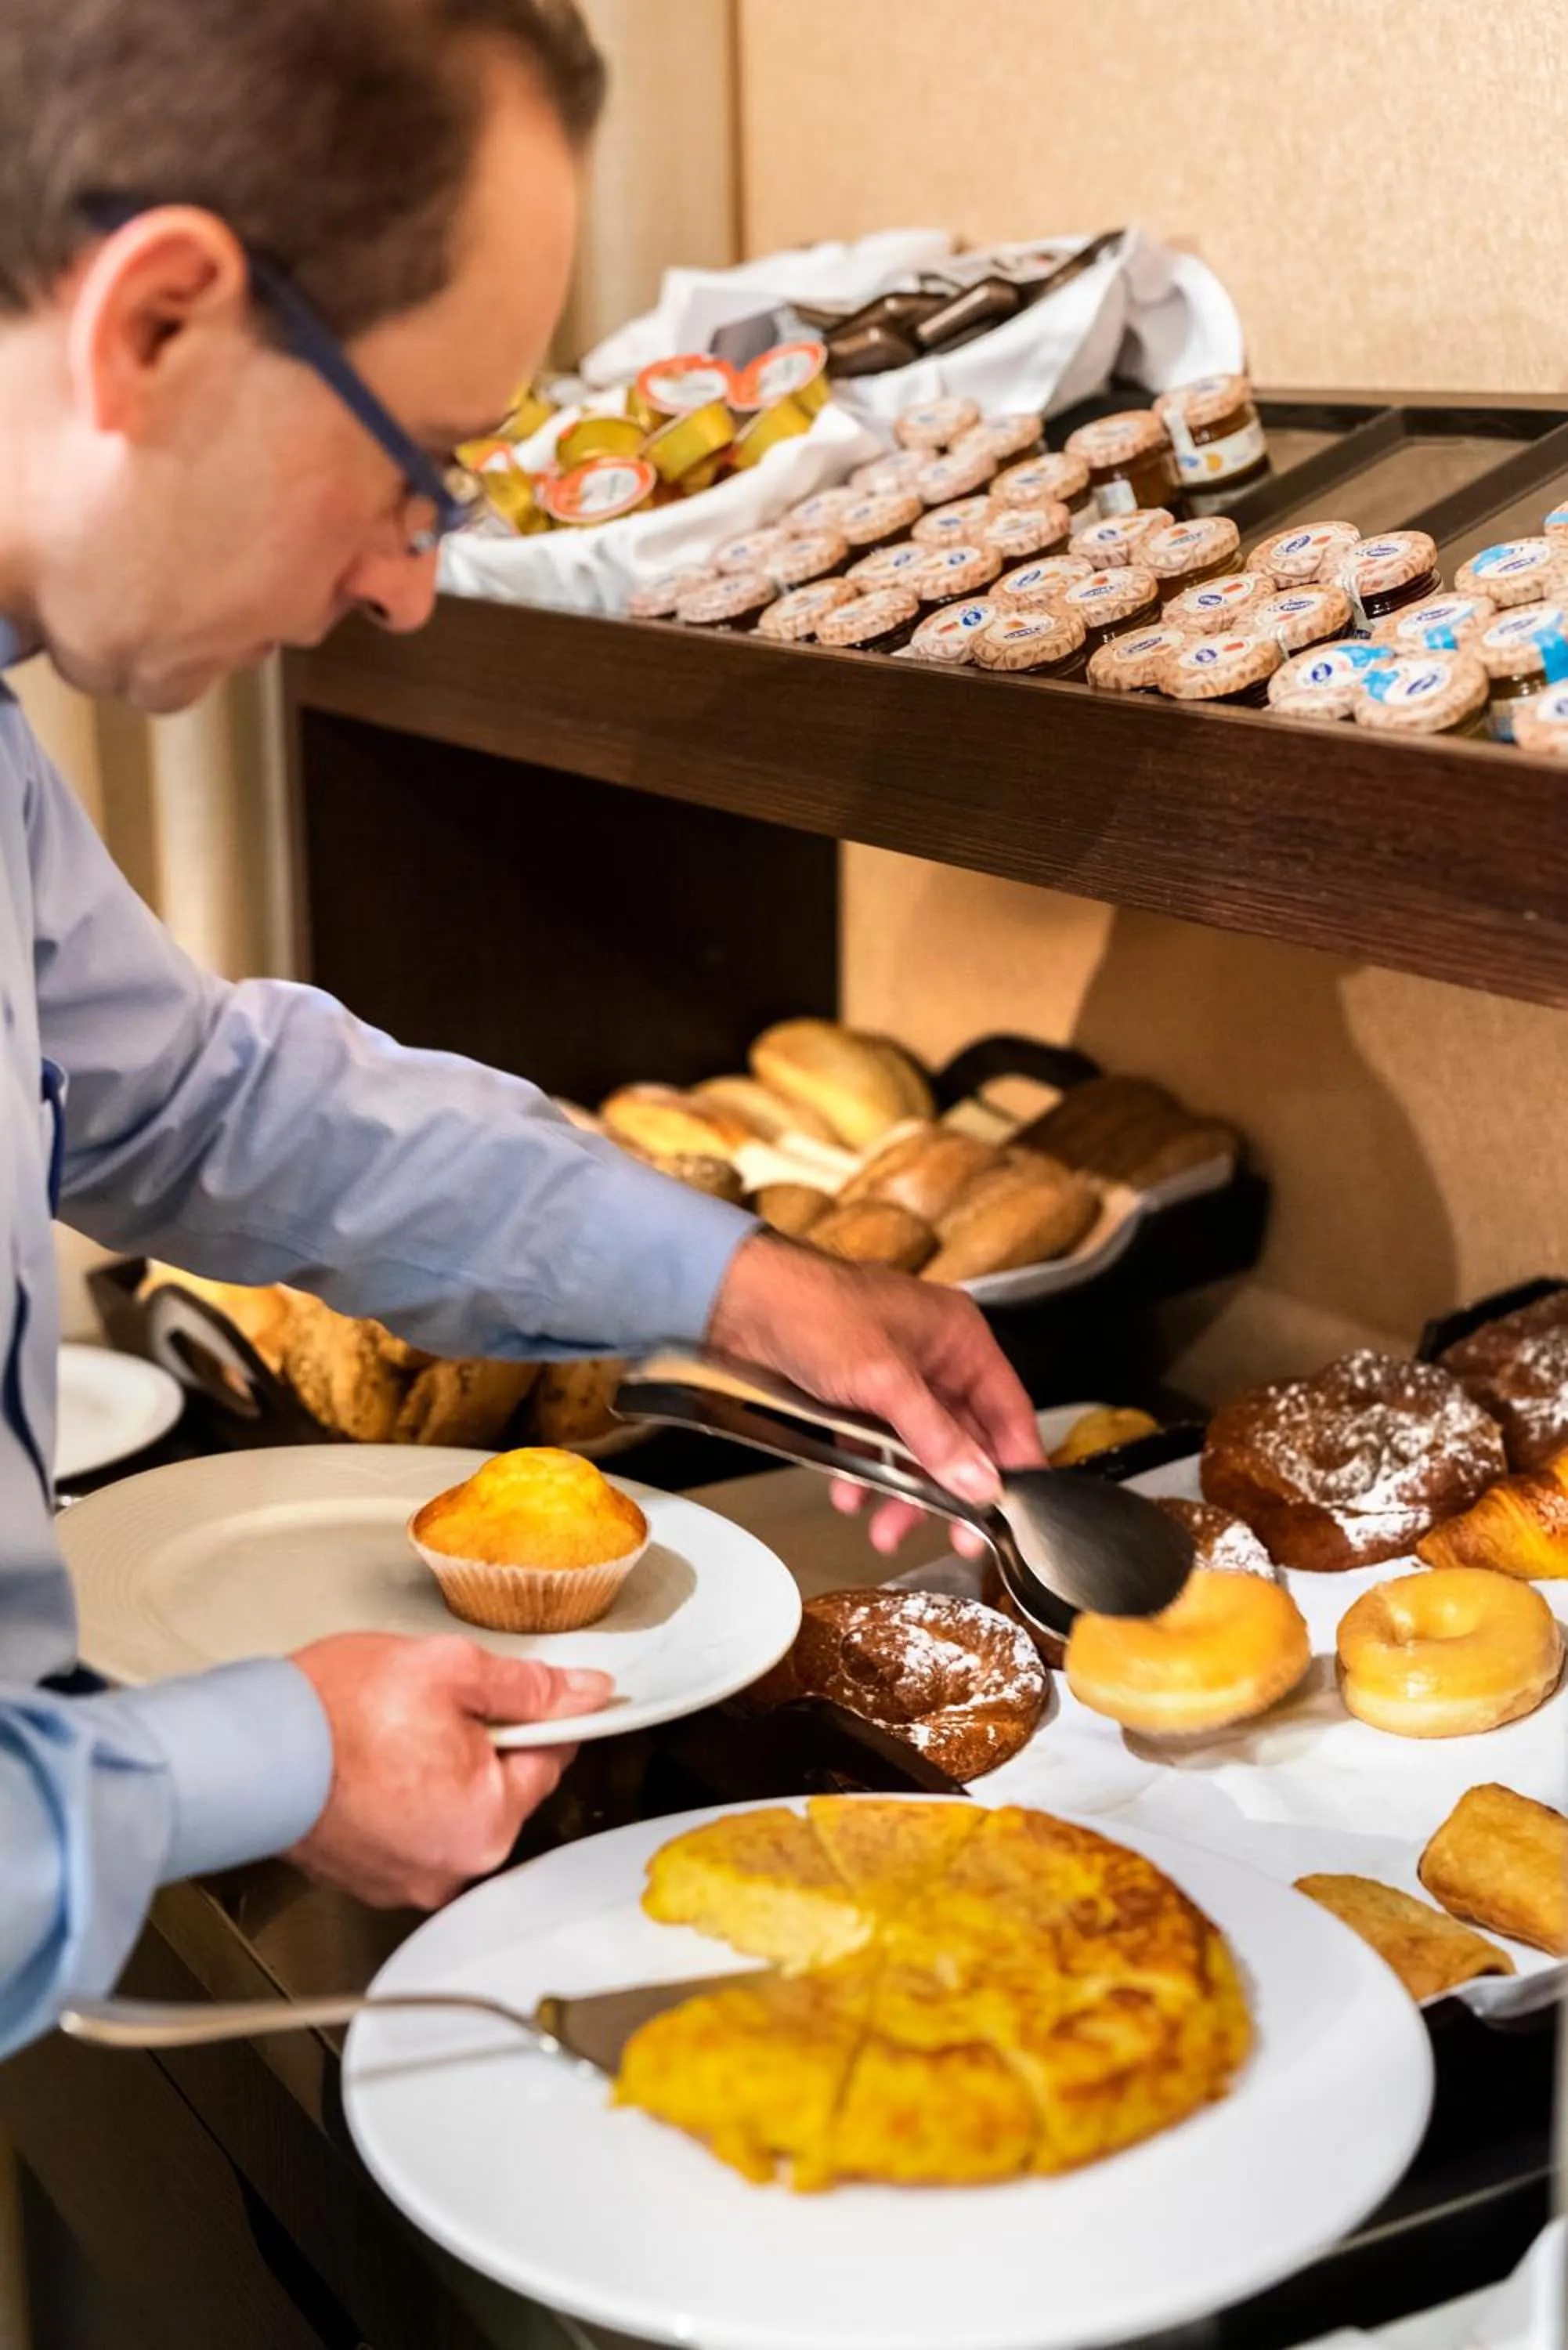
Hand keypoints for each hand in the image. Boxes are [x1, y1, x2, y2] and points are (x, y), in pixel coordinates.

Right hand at [284, 1633, 611, 1907]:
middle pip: (501, 1790)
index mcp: (488, 1822)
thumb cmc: (336, 1714)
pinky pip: (410, 1830)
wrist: (249, 1750)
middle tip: (436, 1706)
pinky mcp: (368, 1877)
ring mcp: (406, 1879)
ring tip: (396, 1733)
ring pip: (453, 1810)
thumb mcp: (452, 1670)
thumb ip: (530, 1686)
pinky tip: (373, 1763)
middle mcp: (453, 1866)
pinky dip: (402, 1799)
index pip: (551, 1759)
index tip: (518, 1694)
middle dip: (482, 1745)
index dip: (538, 1715)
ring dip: (440, 1772)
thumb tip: (584, 1691)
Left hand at [706, 1231, 1043, 1554]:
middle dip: (949, 1488)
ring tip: (885, 1528)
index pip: (1007, 1408)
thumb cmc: (811, 1310)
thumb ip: (935, 1437)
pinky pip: (875, 1442)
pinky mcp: (853, 1392)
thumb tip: (980, 1483)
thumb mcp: (884, 1381)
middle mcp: (932, 1354)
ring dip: (903, 1490)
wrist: (734, 1300)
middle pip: (962, 1436)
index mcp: (958, 1336)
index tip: (1011, 1510)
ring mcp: (892, 1374)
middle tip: (955, 1537)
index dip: (1012, 1462)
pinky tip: (849, 1494)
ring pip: (916, 1447)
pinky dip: (866, 1471)